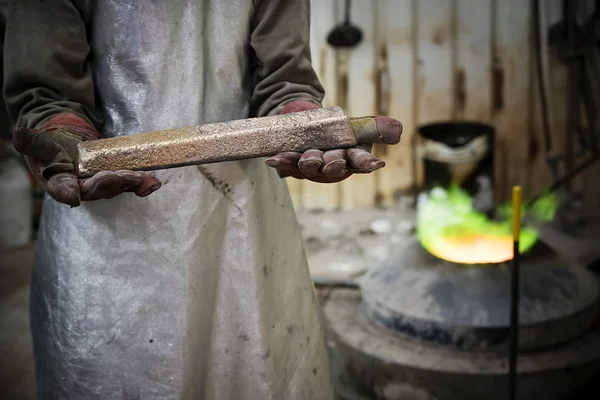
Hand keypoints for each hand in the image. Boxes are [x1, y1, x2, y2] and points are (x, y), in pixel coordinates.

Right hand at [13, 114, 160, 206]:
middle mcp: (79, 188)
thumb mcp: (39, 140)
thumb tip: (20, 135)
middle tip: (124, 176)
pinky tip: (152, 183)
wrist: (68, 140)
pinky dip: (141, 184)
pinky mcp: (115, 180)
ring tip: (145, 180)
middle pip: (96, 189)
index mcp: (57, 180)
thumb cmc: (51, 143)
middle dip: (111, 182)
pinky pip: (128, 185)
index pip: (61, 188)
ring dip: (131, 184)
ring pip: (116, 188)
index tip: (72, 196)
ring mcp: (99, 186)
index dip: (67, 191)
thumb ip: (33, 142)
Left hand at [265, 100, 401, 182]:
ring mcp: (313, 169)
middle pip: (334, 167)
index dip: (366, 162)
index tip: (375, 163)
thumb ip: (375, 128)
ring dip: (307, 163)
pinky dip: (282, 161)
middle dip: (332, 164)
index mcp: (352, 157)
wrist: (310, 128)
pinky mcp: (294, 166)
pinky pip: (288, 164)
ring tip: (305, 158)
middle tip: (331, 161)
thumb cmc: (337, 131)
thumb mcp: (357, 127)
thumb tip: (398, 130)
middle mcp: (333, 167)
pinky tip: (274, 159)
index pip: (361, 161)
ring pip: (310, 168)